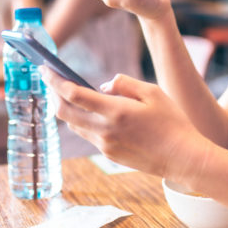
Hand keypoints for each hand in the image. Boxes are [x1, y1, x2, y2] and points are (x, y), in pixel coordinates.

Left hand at [41, 67, 212, 181]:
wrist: (182, 158)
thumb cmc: (173, 122)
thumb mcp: (153, 93)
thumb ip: (125, 83)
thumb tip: (103, 85)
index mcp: (115, 111)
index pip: (73, 94)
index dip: (55, 80)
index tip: (46, 69)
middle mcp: (105, 130)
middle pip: (64, 112)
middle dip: (54, 94)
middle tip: (52, 80)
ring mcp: (105, 146)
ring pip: (74, 126)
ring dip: (68, 109)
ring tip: (70, 94)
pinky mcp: (109, 155)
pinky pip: (89, 135)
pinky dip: (84, 121)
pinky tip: (93, 113)